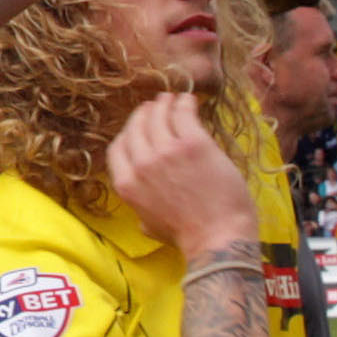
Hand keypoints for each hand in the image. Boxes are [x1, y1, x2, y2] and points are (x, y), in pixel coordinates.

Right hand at [107, 94, 258, 260]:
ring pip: (158, 116)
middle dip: (144, 114)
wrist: (218, 237)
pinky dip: (184, 103)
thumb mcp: (150, 227)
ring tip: (171, 98)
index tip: (138, 127)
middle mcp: (141, 164)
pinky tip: (189, 100)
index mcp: (127, 185)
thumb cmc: (188, 237)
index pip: (118, 147)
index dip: (128, 133)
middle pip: (136, 127)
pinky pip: (183, 114)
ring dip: (164, 104)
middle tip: (154, 106)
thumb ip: (141, 212)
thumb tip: (141, 216)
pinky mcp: (193, 143)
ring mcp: (166, 151)